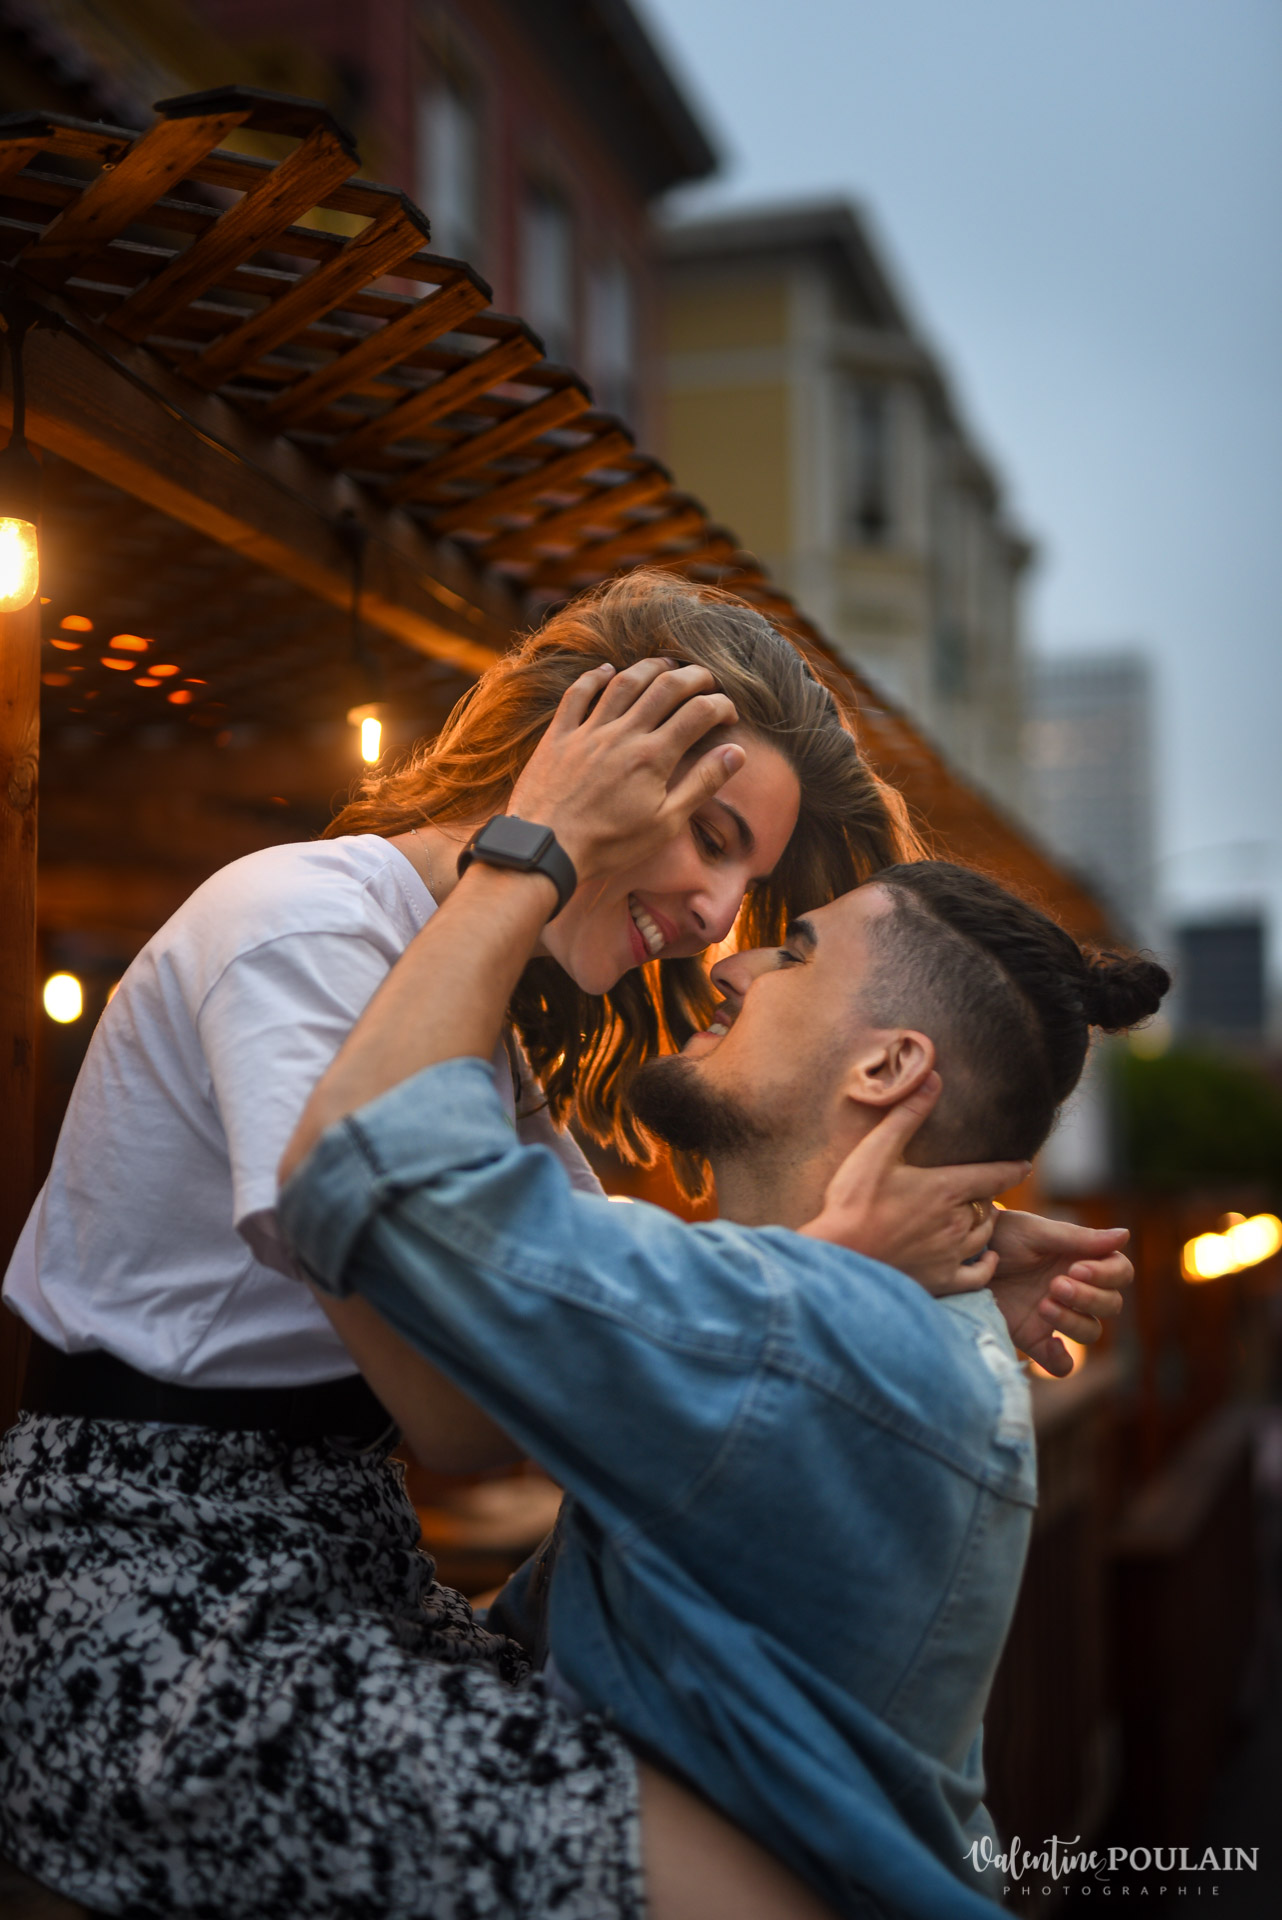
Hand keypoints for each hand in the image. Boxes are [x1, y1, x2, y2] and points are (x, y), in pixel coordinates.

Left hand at [506, 659, 742, 881]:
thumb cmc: (609, 844)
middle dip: (693, 676)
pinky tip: (607, 671)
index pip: (698, 713)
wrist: (547, 848)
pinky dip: (594, 677)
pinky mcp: (559, 735)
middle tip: (706, 679)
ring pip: (625, 682)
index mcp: (653, 756)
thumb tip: (735, 753)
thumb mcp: (665, 823)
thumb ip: (701, 784)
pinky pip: (578, 694)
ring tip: (666, 665)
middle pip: (666, 687)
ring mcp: (589, 731)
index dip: (720, 706)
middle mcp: (623, 734)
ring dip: (650, 667)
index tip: (728, 714)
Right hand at [799, 1073, 1030, 1294]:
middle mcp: (957, 1222)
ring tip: (981, 1217)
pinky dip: (987, 1266)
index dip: (1013, 1169)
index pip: (994, 1175)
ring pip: (984, 1237)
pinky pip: (978, 1276)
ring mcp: (951, 1254)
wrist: (841, 1256)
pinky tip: (985, 1260)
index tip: (1025, 1165)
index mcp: (946, 1188)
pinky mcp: (941, 1281)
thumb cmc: (854, 1201)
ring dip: (986, 1225)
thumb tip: (933, 1077)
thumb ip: (908, 1115)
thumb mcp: (876, 1150)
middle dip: (987, 1198)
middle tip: (984, 1192)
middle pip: (987, 1206)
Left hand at [988, 1210, 1131, 1376]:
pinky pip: (1061, 1363)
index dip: (1107, 1275)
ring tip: (1043, 1304)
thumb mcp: (1036, 1232)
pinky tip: (1052, 1346)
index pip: (1119, 1273)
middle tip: (1055, 1284)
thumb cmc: (998, 1236)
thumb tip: (1126, 1235)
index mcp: (1081, 1259)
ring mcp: (1055, 1315)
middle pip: (1110, 1305)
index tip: (1078, 1268)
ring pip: (1091, 1331)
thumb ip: (1079, 1239)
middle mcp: (1074, 1289)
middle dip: (1089, 1297)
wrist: (959, 1257)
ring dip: (1074, 1321)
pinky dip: (1062, 1362)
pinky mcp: (1033, 1338)